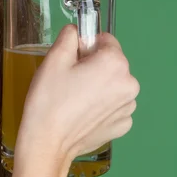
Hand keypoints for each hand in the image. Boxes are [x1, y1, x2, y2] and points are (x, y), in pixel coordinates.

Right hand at [14, 24, 139, 169]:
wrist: (47, 144)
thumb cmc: (48, 102)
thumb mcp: (53, 59)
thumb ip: (69, 37)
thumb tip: (75, 32)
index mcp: (115, 63)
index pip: (105, 40)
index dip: (86, 46)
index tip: (71, 60)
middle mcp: (129, 84)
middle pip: (111, 63)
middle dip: (93, 66)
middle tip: (68, 81)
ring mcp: (127, 107)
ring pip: (113, 84)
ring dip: (98, 86)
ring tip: (74, 99)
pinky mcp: (122, 125)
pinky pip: (113, 106)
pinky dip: (101, 106)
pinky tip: (82, 113)